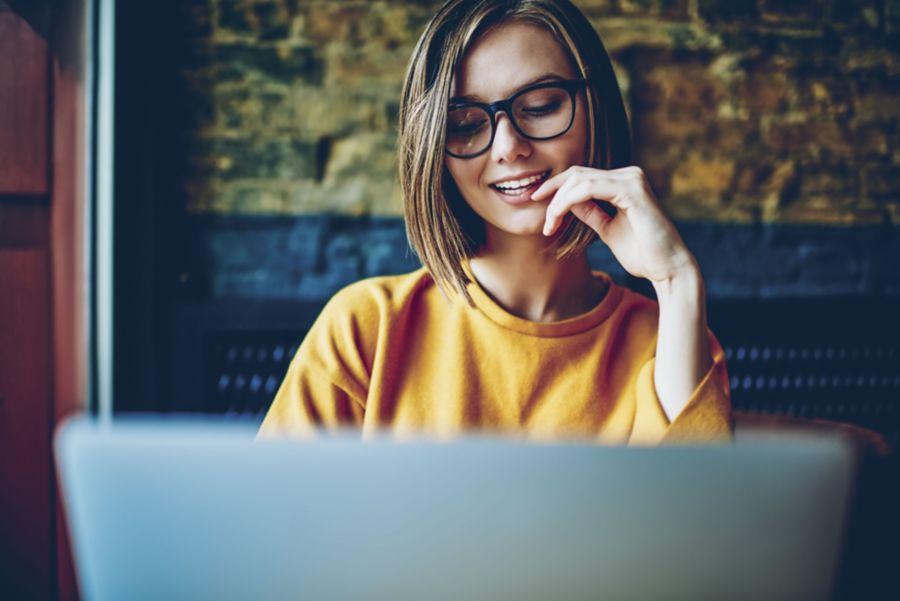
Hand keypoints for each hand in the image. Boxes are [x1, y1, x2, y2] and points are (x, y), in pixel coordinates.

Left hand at [531, 165, 696, 284]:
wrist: (667, 269)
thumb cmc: (642, 253)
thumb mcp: (606, 229)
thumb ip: (590, 212)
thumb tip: (565, 202)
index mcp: (624, 182)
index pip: (581, 176)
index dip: (556, 188)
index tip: (536, 202)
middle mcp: (629, 175)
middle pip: (577, 174)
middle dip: (552, 193)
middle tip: (543, 222)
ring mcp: (632, 179)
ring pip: (579, 180)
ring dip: (558, 202)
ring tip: (549, 225)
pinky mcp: (632, 190)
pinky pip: (588, 189)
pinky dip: (568, 201)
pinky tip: (558, 217)